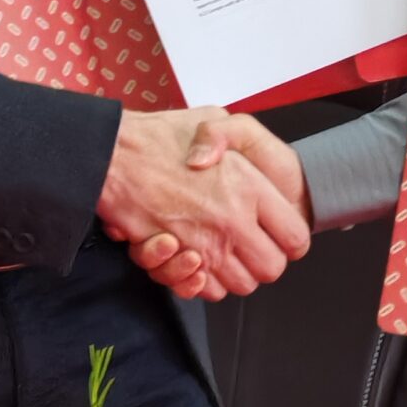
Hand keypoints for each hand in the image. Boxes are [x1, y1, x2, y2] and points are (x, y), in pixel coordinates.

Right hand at [97, 109, 310, 304]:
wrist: (111, 155)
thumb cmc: (160, 136)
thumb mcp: (213, 117)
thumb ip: (239, 136)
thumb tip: (252, 171)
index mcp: (250, 187)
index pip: (295, 237)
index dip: (289, 240)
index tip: (277, 233)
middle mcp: (232, 221)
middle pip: (271, 269)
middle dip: (263, 261)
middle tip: (249, 245)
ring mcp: (204, 245)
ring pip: (239, 284)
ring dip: (231, 272)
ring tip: (218, 248)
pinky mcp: (175, 260)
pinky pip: (202, 289)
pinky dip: (199, 280)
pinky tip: (192, 258)